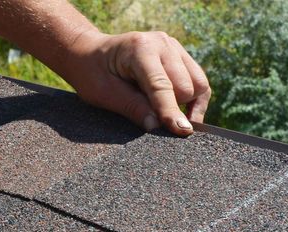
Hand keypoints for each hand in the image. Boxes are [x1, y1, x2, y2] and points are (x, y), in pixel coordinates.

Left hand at [62, 30, 210, 135]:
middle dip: (175, 108)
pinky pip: (198, 80)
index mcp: (140, 49)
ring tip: (167, 116)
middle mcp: (161, 43)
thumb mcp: (103, 94)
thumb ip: (132, 107)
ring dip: (187, 104)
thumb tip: (157, 127)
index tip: (182, 131)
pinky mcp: (179, 54)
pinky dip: (193, 98)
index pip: (162, 86)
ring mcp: (173, 46)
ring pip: (198, 84)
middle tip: (154, 120)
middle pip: (186, 86)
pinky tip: (180, 112)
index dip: (171, 111)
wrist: (89, 53)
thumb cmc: (92, 73)